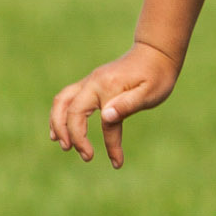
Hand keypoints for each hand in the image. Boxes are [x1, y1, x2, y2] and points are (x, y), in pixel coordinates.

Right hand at [49, 42, 180, 168]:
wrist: (156, 52)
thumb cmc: (157, 75)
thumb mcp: (150, 92)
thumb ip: (128, 105)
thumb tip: (106, 117)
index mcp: (108, 88)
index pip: (104, 124)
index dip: (110, 145)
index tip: (117, 163)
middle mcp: (93, 83)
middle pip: (69, 110)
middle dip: (72, 135)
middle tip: (85, 155)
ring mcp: (90, 81)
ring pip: (62, 101)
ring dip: (58, 123)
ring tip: (63, 145)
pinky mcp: (91, 82)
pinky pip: (67, 98)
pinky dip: (61, 113)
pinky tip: (61, 128)